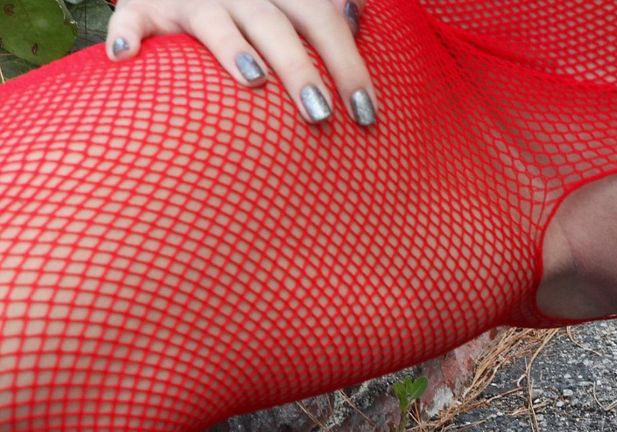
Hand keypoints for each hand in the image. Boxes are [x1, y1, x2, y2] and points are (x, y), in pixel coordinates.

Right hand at [104, 0, 375, 126]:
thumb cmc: (258, 11)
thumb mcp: (294, 4)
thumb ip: (329, 10)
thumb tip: (357, 14)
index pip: (323, 21)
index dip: (348, 64)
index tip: (367, 114)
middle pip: (274, 24)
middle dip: (300, 67)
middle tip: (322, 114)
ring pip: (212, 19)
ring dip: (231, 47)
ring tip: (254, 80)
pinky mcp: (145, 7)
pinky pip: (132, 19)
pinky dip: (127, 35)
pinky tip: (127, 58)